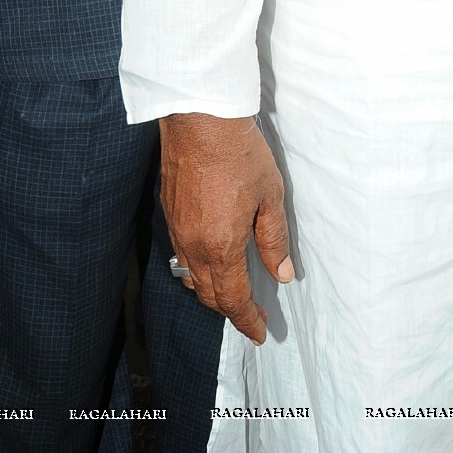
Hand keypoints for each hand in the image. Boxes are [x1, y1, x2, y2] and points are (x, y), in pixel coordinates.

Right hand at [159, 113, 293, 344]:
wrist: (200, 120)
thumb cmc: (239, 154)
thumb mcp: (270, 196)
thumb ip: (275, 239)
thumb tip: (283, 274)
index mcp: (221, 247)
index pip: (233, 300)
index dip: (247, 320)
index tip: (259, 332)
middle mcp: (194, 246)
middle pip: (210, 294)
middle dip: (230, 309)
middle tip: (251, 314)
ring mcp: (178, 230)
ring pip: (192, 277)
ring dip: (212, 291)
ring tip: (232, 291)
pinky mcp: (169, 213)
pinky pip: (182, 254)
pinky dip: (196, 267)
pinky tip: (210, 259)